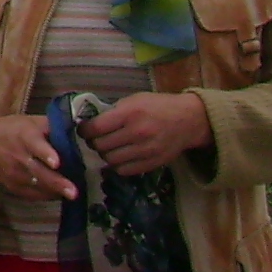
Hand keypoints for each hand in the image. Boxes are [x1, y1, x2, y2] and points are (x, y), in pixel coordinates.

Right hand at [0, 112, 77, 201]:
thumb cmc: (12, 129)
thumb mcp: (31, 121)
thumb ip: (52, 126)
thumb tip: (78, 131)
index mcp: (25, 136)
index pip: (35, 145)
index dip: (46, 154)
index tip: (57, 162)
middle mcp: (19, 156)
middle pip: (39, 172)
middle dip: (57, 183)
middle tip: (73, 192)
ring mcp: (14, 174)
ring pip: (37, 186)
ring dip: (55, 191)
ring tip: (71, 195)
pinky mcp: (12, 186)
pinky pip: (32, 195)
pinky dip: (46, 195)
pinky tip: (57, 194)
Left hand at [84, 90, 212, 176]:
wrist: (188, 120)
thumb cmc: (158, 106)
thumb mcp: (134, 100)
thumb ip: (114, 111)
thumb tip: (91, 123)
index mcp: (129, 113)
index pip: (95, 127)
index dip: (84, 130)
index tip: (84, 130)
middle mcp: (136, 133)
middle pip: (101, 145)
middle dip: (93, 142)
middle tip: (95, 139)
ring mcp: (145, 150)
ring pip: (110, 160)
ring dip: (105, 154)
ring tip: (108, 148)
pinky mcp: (152, 163)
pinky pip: (124, 170)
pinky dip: (117, 165)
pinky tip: (120, 157)